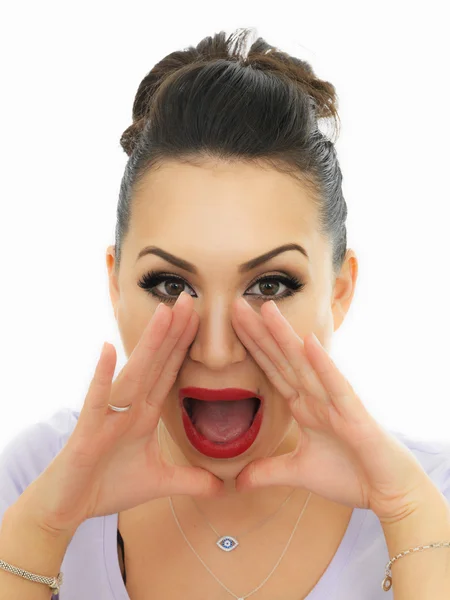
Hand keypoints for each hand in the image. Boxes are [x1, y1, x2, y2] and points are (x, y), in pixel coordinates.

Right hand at [21, 291, 223, 535]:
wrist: (68, 507)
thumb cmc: (107, 486)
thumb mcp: (158, 482)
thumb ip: (190, 480)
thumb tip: (221, 487)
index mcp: (144, 414)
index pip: (169, 373)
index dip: (184, 347)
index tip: (200, 319)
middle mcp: (129, 407)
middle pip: (156, 364)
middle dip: (174, 332)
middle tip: (190, 299)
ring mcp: (109, 415)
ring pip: (134, 374)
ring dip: (149, 344)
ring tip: (164, 314)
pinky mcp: (89, 430)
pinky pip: (97, 399)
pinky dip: (103, 376)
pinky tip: (109, 350)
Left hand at [231, 297, 432, 523]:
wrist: (388, 492)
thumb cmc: (349, 474)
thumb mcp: (298, 473)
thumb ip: (268, 471)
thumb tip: (239, 481)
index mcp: (303, 405)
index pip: (272, 370)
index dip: (252, 347)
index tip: (231, 325)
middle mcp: (316, 397)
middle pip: (282, 358)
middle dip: (259, 332)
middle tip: (235, 304)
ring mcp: (335, 402)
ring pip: (305, 364)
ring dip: (285, 337)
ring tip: (266, 309)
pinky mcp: (354, 415)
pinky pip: (336, 387)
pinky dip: (323, 365)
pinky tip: (309, 343)